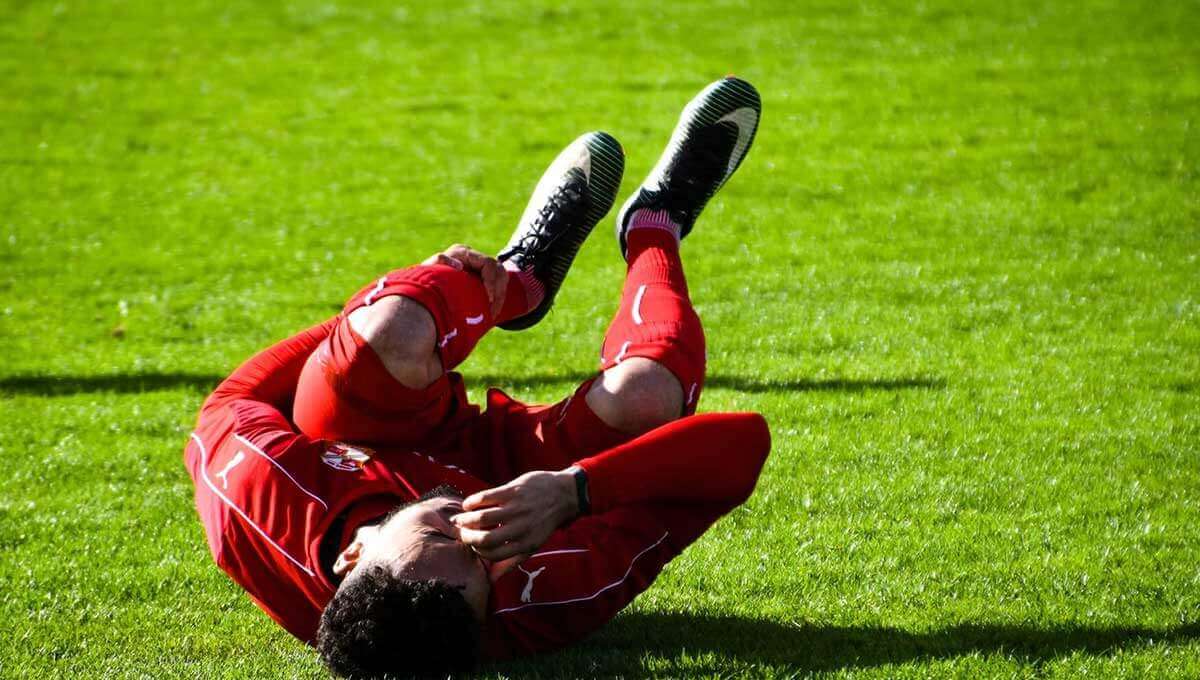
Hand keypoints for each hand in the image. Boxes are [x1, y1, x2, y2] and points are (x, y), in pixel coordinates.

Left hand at [422, 244, 506, 317]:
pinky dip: (498, 298)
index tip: (489, 298)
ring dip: (500, 295)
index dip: (491, 280)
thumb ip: (440, 262)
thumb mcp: (429, 270)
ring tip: (493, 313)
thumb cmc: (425, 278)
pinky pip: (498, 285)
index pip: (488, 263)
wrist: (423, 288)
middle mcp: (473, 257)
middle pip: (498, 270)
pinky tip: (492, 311)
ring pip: (501, 278)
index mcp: (463, 252)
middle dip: (498, 290)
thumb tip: (459, 266)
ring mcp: (479, 266)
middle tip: (493, 309)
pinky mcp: (482, 277)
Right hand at [451, 468, 579, 561]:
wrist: (564, 494)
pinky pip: (485, 497)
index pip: (493, 554)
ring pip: (482, 518)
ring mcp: (517, 508)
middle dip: (467, 537)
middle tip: (459, 532)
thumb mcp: (533, 545)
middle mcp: (521, 528)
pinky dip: (471, 502)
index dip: (477, 551)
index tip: (471, 544)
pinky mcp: (513, 490)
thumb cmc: (544, 522)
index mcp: (526, 544)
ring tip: (459, 519)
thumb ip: (511, 561)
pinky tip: (467, 505)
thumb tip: (491, 580)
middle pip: (484, 538)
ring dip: (465, 520)